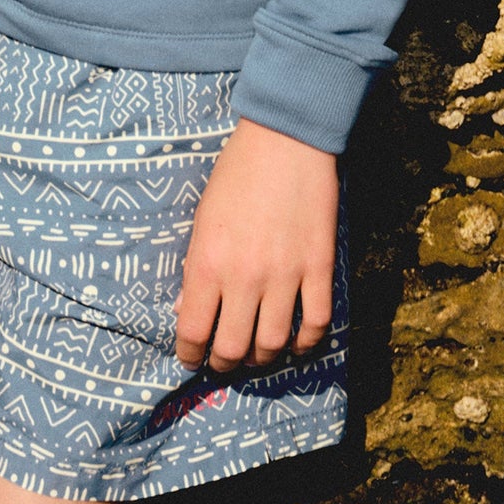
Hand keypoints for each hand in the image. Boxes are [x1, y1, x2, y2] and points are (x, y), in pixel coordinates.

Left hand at [174, 116, 338, 373]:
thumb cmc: (236, 173)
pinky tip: (297, 341)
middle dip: (224, 363)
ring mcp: (285, 275)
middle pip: (233, 350)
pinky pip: (316, 324)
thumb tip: (185, 311)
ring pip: (274, 344)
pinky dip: (306, 342)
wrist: (286, 139)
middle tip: (223, 360)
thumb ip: (194, 267)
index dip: (189, 354)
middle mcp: (244, 276)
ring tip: (258, 352)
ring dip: (263, 356)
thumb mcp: (202, 218)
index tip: (191, 357)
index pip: (193, 331)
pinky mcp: (319, 267)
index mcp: (207, 262)